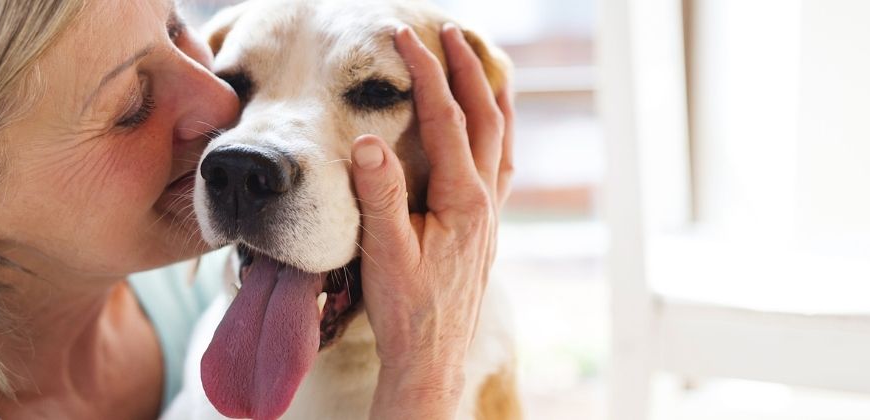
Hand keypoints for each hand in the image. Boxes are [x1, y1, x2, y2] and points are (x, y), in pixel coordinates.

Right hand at [351, 24, 513, 417]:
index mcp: (463, 200)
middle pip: (484, 118)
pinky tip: (489, 130)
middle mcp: (485, 202)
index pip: (446, 120)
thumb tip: (369, 140)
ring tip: (482, 63)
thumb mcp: (385, 253)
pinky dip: (496, 133)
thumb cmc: (406, 310)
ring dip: (491, 96)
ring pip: (501, 139)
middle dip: (467, 69)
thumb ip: (380, 196)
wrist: (432, 359)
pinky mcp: (484, 229)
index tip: (403, 39)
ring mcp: (490, 215)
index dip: (426, 74)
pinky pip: (500, 165)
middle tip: (450, 31)